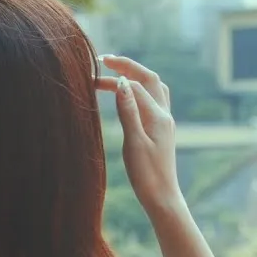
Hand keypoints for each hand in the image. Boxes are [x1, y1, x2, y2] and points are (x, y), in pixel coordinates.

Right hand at [97, 55, 181, 213]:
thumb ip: (128, 111)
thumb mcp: (133, 143)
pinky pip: (154, 100)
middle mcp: (164, 115)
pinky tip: (130, 95)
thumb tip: (122, 83)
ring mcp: (164, 122)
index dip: (115, 77)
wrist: (162, 197)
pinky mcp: (162, 130)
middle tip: (105, 60)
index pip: (135, 85)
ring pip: (154, 88)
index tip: (92, 76)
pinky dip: (140, 89)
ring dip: (136, 75)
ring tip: (117, 71)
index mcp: (158, 116)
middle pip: (149, 79)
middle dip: (128, 66)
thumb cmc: (146, 175)